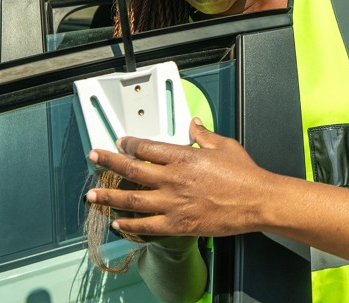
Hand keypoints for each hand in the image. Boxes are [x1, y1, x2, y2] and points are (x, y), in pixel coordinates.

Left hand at [86, 118, 268, 237]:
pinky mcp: (179, 224)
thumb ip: (204, 134)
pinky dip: (129, 224)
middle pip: (132, 170)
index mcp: (184, 157)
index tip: (120, 143)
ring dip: (109, 196)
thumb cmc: (244, 175)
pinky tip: (117, 222)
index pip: (147, 148)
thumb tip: (193, 123)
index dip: (129, 144)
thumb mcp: (224, 145)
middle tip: (94, 158)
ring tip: (92, 195)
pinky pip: (147, 225)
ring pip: (133, 199)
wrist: (257, 201)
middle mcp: (174, 179)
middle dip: (109, 163)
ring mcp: (174, 203)